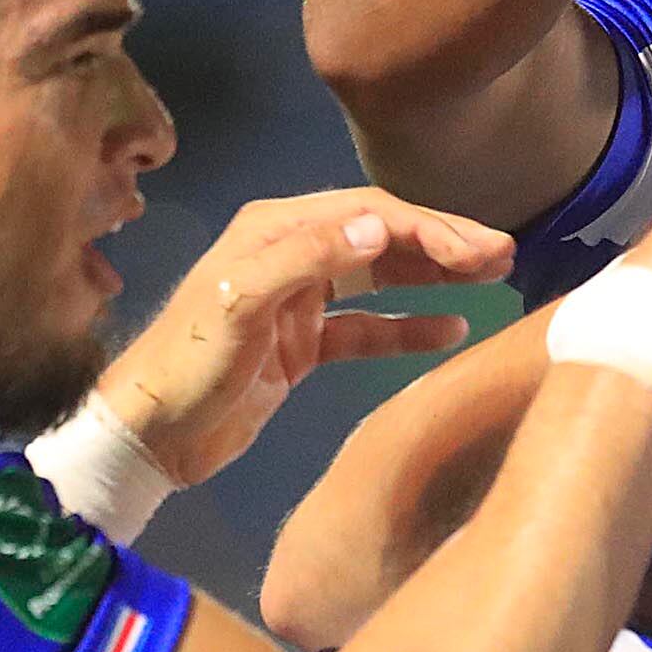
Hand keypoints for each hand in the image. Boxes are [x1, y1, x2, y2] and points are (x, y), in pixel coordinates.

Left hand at [99, 190, 509, 484]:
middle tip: (503, 257)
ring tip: (490, 281)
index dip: (428, 227)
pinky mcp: (301, 346)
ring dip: (433, 276)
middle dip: (442, 244)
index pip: (367, 214)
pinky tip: (450, 330)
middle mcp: (289, 255)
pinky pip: (367, 327)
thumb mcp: (240, 304)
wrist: (148, 437)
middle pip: (381, 238)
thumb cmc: (188, 366)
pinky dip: (408, 327)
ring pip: (380, 277)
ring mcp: (298, 302)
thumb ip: (307, 259)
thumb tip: (384, 226)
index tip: (480, 250)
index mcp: (273, 231)